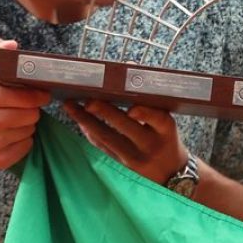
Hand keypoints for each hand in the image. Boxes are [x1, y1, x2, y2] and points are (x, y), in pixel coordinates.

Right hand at [0, 38, 51, 172]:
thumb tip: (11, 44)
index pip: (28, 97)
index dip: (37, 95)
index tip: (38, 94)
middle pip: (32, 115)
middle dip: (31, 110)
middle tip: (21, 108)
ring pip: (30, 130)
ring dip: (27, 125)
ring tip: (13, 120)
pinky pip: (26, 146)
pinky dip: (23, 141)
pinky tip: (10, 135)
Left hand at [63, 100, 186, 183]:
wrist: (171, 175)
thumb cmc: (167, 140)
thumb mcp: (167, 124)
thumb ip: (150, 101)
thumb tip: (129, 67)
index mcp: (167, 131)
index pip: (159, 119)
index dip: (145, 114)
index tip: (132, 108)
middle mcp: (151, 145)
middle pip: (127, 127)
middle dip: (105, 112)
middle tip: (88, 100)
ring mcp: (135, 159)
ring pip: (108, 138)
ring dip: (87, 121)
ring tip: (71, 106)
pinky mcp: (121, 167)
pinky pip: (102, 147)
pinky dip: (89, 132)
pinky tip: (79, 120)